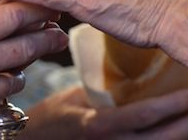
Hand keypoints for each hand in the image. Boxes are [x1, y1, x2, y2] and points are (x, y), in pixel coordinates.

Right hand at [0, 0, 68, 129]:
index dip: (33, 7)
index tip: (47, 2)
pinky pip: (3, 93)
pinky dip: (11, 84)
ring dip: (31, 62)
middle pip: (26, 45)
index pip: (11, 16)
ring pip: (19, 72)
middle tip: (60, 32)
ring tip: (38, 56)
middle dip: (46, 37)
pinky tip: (12, 80)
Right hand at [18, 86, 187, 139]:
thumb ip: (105, 92)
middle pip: (163, 138)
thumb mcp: (75, 97)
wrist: (36, 139)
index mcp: (97, 125)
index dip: (171, 104)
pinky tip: (174, 128)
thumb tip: (135, 75)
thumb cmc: (53, 117)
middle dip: (187, 121)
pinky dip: (165, 139)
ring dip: (180, 132)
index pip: (143, 115)